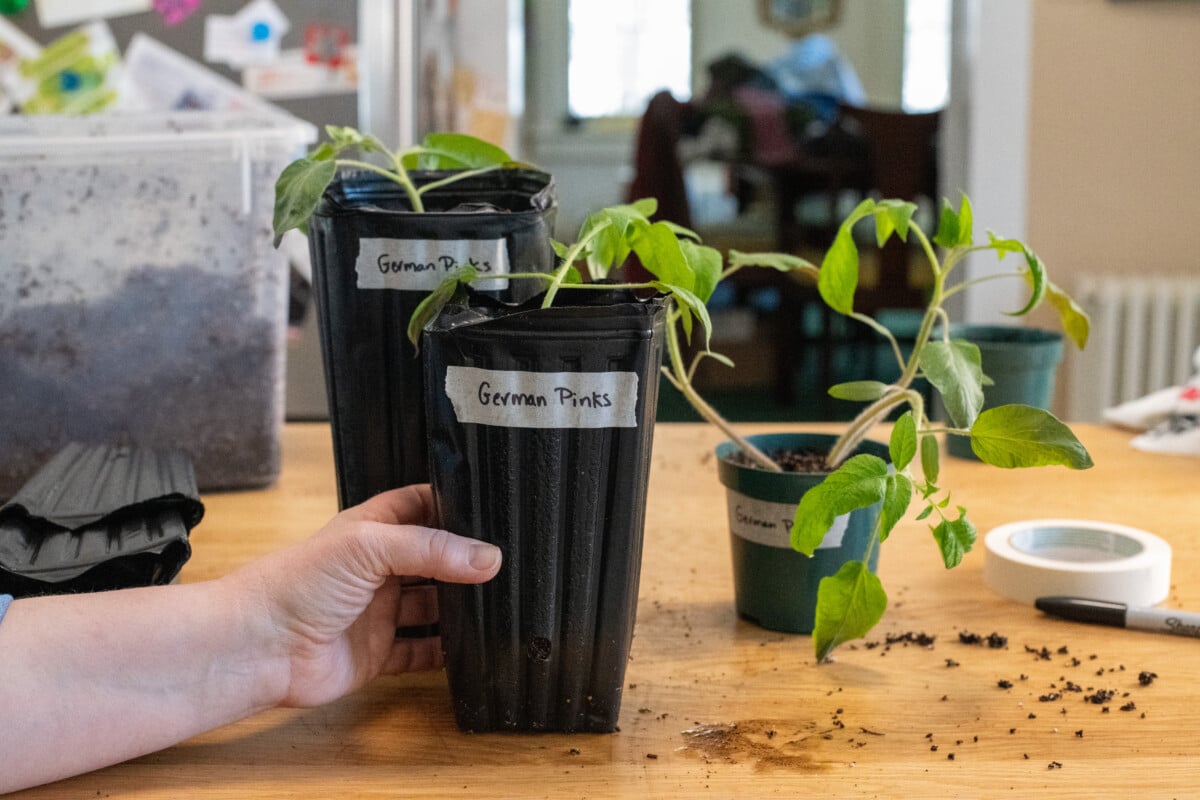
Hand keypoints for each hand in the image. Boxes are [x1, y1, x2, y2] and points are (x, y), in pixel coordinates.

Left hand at [225, 485, 501, 707]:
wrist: (257, 648)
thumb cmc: (296, 583)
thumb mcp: (368, 546)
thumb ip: (431, 548)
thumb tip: (489, 558)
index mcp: (372, 530)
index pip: (420, 506)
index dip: (452, 505)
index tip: (494, 508)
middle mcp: (378, 569)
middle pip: (433, 560)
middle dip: (466, 562)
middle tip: (510, 563)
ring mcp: (379, 613)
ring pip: (432, 607)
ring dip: (461, 607)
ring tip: (502, 602)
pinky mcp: (378, 654)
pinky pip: (420, 652)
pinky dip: (445, 652)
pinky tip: (473, 648)